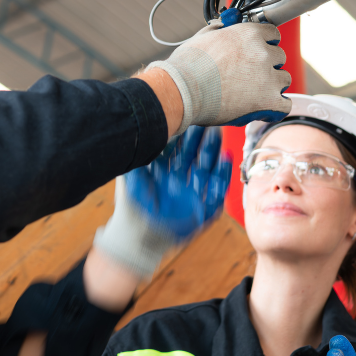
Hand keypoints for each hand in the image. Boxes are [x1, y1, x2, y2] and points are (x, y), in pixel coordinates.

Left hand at [93, 127, 230, 277]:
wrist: (138, 238)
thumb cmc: (132, 209)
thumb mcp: (130, 180)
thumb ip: (134, 159)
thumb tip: (135, 133)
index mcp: (163, 171)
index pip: (177, 147)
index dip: (183, 134)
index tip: (189, 117)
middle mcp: (179, 179)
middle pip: (194, 154)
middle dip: (201, 138)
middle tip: (208, 121)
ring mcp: (192, 192)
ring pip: (206, 168)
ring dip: (213, 152)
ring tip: (218, 135)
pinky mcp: (202, 208)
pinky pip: (216, 190)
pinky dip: (221, 175)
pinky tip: (225, 159)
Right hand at [146, 20, 290, 134]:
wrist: (182, 92)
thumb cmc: (186, 67)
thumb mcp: (202, 38)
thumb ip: (218, 30)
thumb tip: (222, 26)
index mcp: (248, 34)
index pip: (273, 34)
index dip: (265, 44)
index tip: (258, 52)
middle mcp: (262, 52)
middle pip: (279, 57)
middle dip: (268, 65)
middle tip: (250, 75)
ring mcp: (268, 77)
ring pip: (284, 79)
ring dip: (272, 86)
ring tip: (252, 93)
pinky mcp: (268, 100)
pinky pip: (285, 104)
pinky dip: (275, 107)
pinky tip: (263, 108)